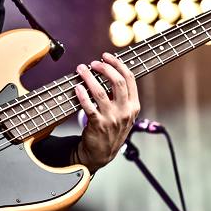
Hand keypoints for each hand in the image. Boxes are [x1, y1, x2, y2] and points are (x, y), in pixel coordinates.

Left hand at [73, 53, 140, 172]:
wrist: (102, 154)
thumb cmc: (112, 130)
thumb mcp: (124, 114)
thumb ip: (121, 96)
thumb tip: (109, 72)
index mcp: (133, 106)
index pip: (129, 78)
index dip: (118, 64)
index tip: (106, 56)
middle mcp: (125, 111)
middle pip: (117, 81)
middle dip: (104, 68)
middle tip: (93, 63)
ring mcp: (112, 118)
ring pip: (100, 91)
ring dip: (89, 77)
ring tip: (81, 69)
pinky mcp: (98, 125)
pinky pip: (89, 106)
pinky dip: (82, 95)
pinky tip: (77, 87)